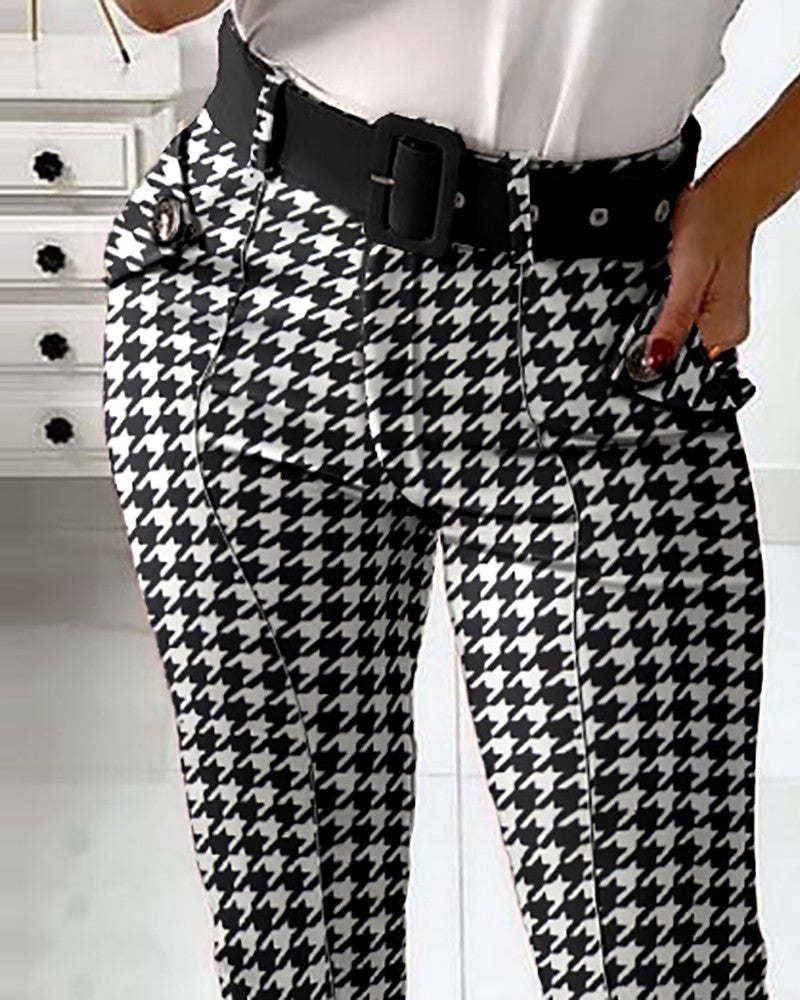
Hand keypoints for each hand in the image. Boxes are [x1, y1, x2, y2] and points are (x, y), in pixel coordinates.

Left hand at [644, 175, 757, 372]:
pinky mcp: (702, 307)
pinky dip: (658, 310)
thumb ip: (673, 320)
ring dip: (653, 323)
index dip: (652, 358)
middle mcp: (722, 330)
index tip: (633, 343)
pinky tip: (655, 293)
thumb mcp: (687, 275)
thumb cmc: (714, 224)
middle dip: (651, 338)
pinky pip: (673, 320)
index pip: (681, 365)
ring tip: (651, 294)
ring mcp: (712, 319)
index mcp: (724, 331)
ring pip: (671, 337)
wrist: (724, 195)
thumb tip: (656, 357)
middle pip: (675, 353)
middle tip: (643, 308)